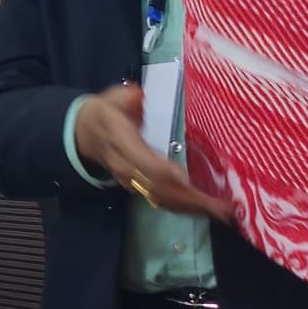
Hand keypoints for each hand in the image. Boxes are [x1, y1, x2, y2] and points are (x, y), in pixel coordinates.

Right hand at [71, 83, 221, 220]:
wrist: (83, 134)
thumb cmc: (105, 113)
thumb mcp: (111, 98)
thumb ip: (125, 98)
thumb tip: (138, 96)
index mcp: (121, 143)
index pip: (145, 163)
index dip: (166, 173)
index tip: (189, 179)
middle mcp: (128, 168)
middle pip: (160, 188)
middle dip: (192, 199)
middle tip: (224, 207)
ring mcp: (133, 182)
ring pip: (163, 199)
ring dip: (193, 207)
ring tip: (223, 212)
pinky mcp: (139, 188)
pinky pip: (163, 201)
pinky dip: (185, 208)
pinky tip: (205, 210)